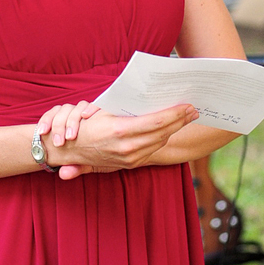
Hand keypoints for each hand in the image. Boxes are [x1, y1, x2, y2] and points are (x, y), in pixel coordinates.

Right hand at [37, 103, 199, 179]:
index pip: (157, 123)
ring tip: (186, 118)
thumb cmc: (83, 127)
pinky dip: (164, 138)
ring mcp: (131, 158)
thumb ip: (122, 108)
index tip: (187, 105)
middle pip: (164, 133)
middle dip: (181, 121)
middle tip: (194, 109)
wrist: (69, 152)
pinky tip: (170, 129)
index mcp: (121, 131)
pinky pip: (153, 149)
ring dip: (176, 129)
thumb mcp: (99, 113)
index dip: (175, 114)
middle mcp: (128, 148)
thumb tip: (145, 100)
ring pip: (161, 142)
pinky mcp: (130, 164)